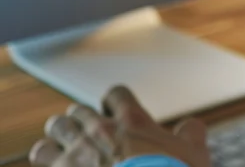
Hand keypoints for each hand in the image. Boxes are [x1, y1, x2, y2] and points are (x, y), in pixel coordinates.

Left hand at [29, 86, 211, 166]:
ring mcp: (77, 153)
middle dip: (80, 120)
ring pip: (55, 130)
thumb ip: (192, 133)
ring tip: (60, 147)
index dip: (115, 103)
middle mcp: (101, 131)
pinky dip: (46, 160)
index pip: (116, 94)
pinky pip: (41, 157)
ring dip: (57, 137)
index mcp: (132, 120)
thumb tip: (191, 127)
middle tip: (85, 133)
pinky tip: (52, 166)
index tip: (117, 114)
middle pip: (79, 110)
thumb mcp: (194, 153)